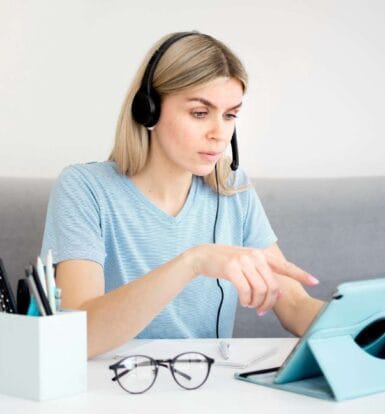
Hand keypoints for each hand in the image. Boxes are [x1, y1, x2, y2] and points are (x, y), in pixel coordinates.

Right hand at [189, 244, 318, 314]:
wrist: (204, 256)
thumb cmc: (226, 262)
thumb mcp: (246, 265)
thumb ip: (262, 275)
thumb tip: (279, 294)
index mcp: (261, 254)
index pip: (285, 265)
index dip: (301, 274)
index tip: (315, 281)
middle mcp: (255, 256)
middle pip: (273, 285)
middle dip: (269, 302)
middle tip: (262, 310)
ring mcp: (243, 261)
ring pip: (260, 290)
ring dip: (256, 303)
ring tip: (250, 305)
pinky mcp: (232, 268)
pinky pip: (246, 291)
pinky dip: (246, 301)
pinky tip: (243, 302)